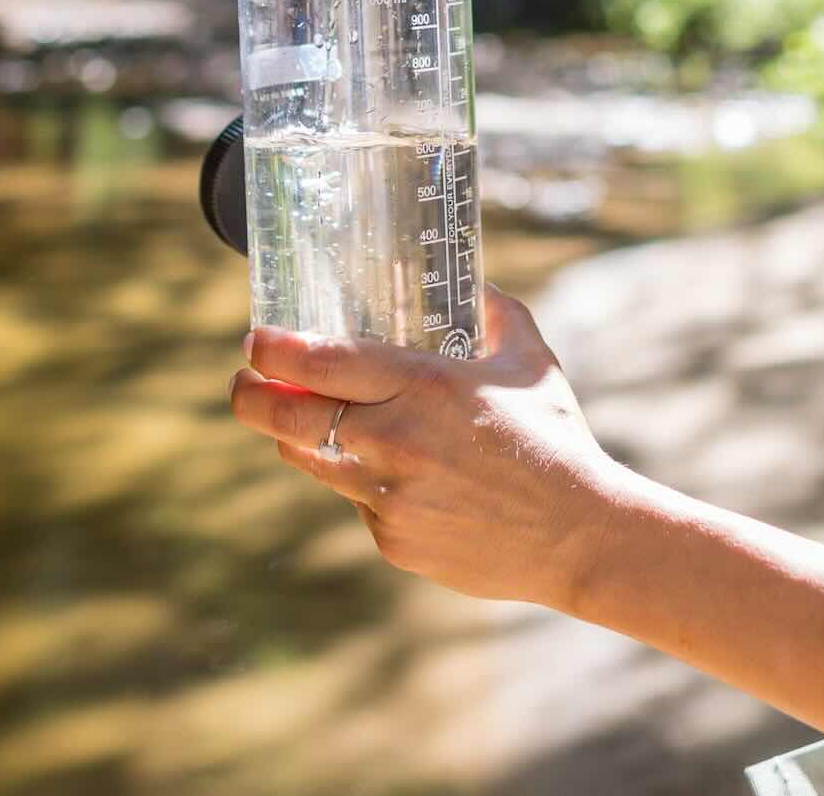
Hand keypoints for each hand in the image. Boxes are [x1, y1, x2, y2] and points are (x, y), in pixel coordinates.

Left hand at [227, 285, 634, 610]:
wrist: (578, 534)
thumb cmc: (555, 439)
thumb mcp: (529, 360)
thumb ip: (496, 312)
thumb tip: (474, 282)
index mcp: (422, 385)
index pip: (318, 361)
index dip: (272, 349)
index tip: (256, 339)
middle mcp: (394, 439)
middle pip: (288, 416)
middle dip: (250, 395)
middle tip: (245, 381)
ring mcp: (388, 496)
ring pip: (311, 460)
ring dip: (298, 437)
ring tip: (306, 420)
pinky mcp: (393, 539)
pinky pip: (357, 501)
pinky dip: (364, 482)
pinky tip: (401, 475)